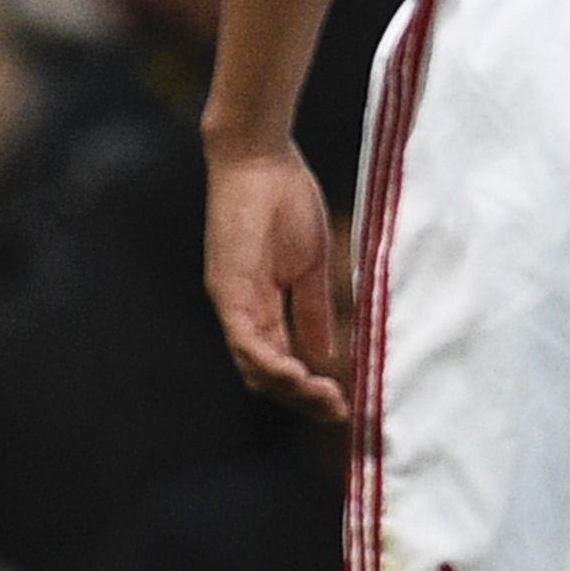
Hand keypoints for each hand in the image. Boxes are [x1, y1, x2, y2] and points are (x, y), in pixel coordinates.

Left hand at [204, 139, 351, 420]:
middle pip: (263, 375)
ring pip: (253, 366)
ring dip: (290, 390)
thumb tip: (325, 354)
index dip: (306, 389)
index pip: (276, 363)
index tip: (342, 404)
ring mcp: (230, 300)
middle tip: (339, 412)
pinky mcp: (227, 287)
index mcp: (258, 306)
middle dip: (301, 399)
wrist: (261, 158)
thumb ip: (313, 310)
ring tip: (326, 401)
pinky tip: (301, 376)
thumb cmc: (284, 201)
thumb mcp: (309, 266)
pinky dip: (272, 363)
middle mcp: (239, 310)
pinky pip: (246, 339)